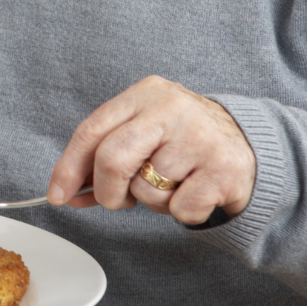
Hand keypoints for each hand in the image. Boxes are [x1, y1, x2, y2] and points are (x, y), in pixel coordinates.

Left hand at [48, 75, 256, 224]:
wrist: (249, 144)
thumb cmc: (182, 141)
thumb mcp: (144, 133)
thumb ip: (104, 157)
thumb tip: (66, 192)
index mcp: (144, 93)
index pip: (92, 129)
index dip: (69, 166)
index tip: (57, 195)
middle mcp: (171, 107)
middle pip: (113, 158)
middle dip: (106, 191)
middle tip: (117, 201)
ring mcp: (199, 136)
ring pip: (147, 190)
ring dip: (153, 201)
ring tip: (174, 183)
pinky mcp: (223, 167)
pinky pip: (180, 209)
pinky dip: (182, 212)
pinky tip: (196, 191)